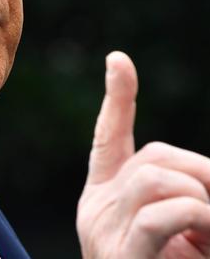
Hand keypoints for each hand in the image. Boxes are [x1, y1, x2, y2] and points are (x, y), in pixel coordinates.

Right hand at [77, 51, 209, 257]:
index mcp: (110, 202)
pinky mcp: (120, 257)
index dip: (118, 98)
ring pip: (158, 178)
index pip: (110, 139)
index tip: (119, 60)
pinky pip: (162, 213)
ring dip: (204, 199)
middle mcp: (99, 212)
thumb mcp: (186, 237)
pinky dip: (195, 217)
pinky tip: (200, 246)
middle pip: (155, 158)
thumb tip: (199, 184)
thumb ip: (184, 199)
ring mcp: (105, 234)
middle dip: (203, 176)